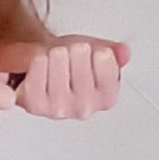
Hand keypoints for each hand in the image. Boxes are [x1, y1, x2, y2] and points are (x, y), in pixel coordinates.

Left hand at [12, 34, 130, 118]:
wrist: (46, 65)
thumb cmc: (71, 62)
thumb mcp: (97, 51)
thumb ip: (113, 52)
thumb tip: (122, 51)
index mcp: (106, 98)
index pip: (108, 78)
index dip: (101, 57)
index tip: (97, 51)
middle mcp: (84, 109)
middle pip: (82, 76)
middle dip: (77, 54)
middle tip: (75, 49)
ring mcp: (59, 110)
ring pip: (59, 79)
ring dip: (57, 58)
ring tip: (58, 53)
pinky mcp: (36, 106)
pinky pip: (37, 82)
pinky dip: (38, 65)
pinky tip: (43, 60)